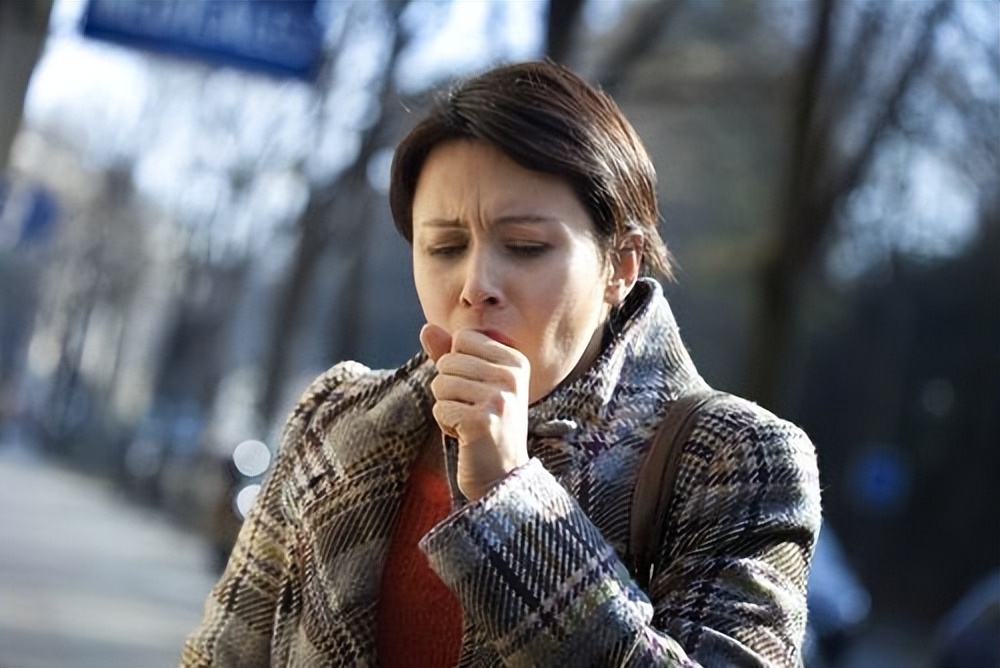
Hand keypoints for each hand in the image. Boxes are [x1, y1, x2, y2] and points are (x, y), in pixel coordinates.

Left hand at [420, 323, 530, 500]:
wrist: (503, 476)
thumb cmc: (487, 426)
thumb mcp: (474, 384)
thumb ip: (451, 354)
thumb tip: (426, 328)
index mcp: (516, 360)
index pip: (463, 338)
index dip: (458, 364)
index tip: (478, 389)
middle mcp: (512, 376)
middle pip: (449, 361)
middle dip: (450, 388)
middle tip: (474, 410)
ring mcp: (499, 398)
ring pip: (440, 383)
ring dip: (447, 407)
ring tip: (470, 423)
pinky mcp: (482, 421)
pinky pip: (440, 408)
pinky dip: (446, 424)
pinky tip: (467, 436)